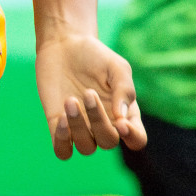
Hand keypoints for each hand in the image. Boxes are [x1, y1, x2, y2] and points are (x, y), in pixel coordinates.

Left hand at [35, 32, 146, 159]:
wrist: (64, 45)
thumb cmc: (95, 56)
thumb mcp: (117, 67)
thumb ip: (125, 89)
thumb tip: (121, 118)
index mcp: (124, 114)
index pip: (137, 140)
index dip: (132, 137)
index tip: (121, 123)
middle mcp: (104, 125)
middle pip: (108, 142)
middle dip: (98, 121)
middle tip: (88, 92)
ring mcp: (81, 128)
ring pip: (86, 148)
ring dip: (78, 128)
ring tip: (71, 100)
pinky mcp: (58, 125)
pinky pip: (62, 150)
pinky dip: (62, 141)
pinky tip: (62, 118)